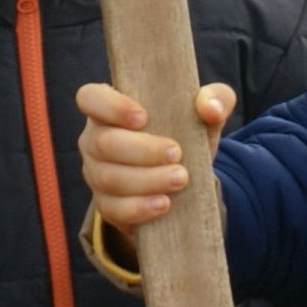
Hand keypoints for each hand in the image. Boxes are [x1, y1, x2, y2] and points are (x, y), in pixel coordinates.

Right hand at [76, 80, 232, 231]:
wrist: (186, 180)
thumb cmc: (185, 135)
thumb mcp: (203, 115)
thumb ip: (215, 99)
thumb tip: (211, 107)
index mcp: (109, 108)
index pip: (90, 98)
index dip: (111, 107)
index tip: (144, 118)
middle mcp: (95, 139)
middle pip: (104, 143)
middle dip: (142, 150)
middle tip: (177, 154)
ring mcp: (96, 174)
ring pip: (109, 178)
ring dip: (147, 180)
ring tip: (180, 179)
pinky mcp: (106, 205)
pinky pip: (114, 209)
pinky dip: (139, 208)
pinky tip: (164, 204)